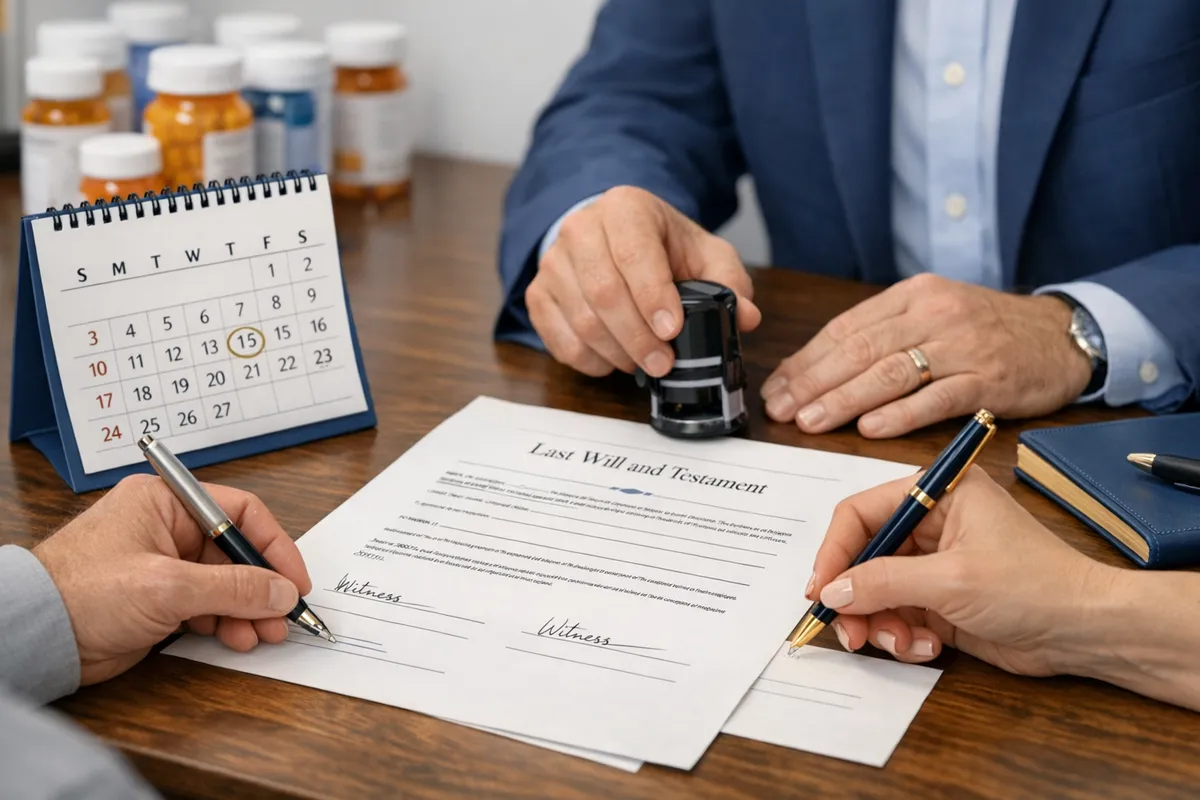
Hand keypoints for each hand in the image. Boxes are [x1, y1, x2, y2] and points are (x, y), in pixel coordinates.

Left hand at [33, 474, 311, 685]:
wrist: (35, 638)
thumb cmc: (82, 593)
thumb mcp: (169, 585)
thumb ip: (234, 587)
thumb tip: (282, 591)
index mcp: (165, 503)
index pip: (239, 513)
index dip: (273, 546)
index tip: (294, 579)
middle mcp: (166, 529)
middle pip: (235, 552)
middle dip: (262, 586)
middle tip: (283, 616)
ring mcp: (162, 566)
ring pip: (224, 583)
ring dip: (247, 609)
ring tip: (262, 634)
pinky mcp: (157, 600)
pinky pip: (206, 606)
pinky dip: (225, 622)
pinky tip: (236, 638)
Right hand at [527, 186, 761, 377]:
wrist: (612, 237)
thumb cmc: (661, 247)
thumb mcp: (704, 252)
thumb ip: (728, 281)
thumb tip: (747, 316)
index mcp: (624, 208)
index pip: (634, 255)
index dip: (653, 297)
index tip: (672, 330)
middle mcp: (581, 229)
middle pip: (603, 293)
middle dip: (637, 337)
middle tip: (664, 363)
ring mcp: (554, 262)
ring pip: (581, 319)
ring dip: (616, 352)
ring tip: (644, 363)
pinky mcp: (538, 293)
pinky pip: (558, 337)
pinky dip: (589, 359)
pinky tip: (614, 359)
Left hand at [761, 274, 1090, 436]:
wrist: (1063, 335)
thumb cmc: (987, 330)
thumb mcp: (933, 313)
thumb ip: (884, 334)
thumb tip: (821, 369)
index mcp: (913, 295)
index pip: (847, 329)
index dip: (807, 361)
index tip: (779, 387)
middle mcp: (935, 315)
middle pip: (861, 351)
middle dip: (814, 383)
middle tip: (782, 410)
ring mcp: (963, 348)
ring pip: (891, 374)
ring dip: (845, 400)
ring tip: (811, 421)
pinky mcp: (989, 381)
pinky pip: (937, 399)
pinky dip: (900, 415)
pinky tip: (869, 429)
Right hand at [806, 467, 1111, 676]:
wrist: (1086, 631)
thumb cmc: (1035, 585)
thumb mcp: (950, 580)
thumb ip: (883, 582)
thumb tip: (830, 591)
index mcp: (936, 494)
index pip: (860, 514)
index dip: (834, 552)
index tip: (819, 590)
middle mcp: (930, 524)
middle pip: (862, 557)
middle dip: (854, 598)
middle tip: (848, 632)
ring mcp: (932, 565)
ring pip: (874, 592)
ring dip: (879, 623)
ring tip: (901, 643)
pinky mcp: (938, 600)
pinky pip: (896, 616)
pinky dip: (901, 636)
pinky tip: (928, 649)